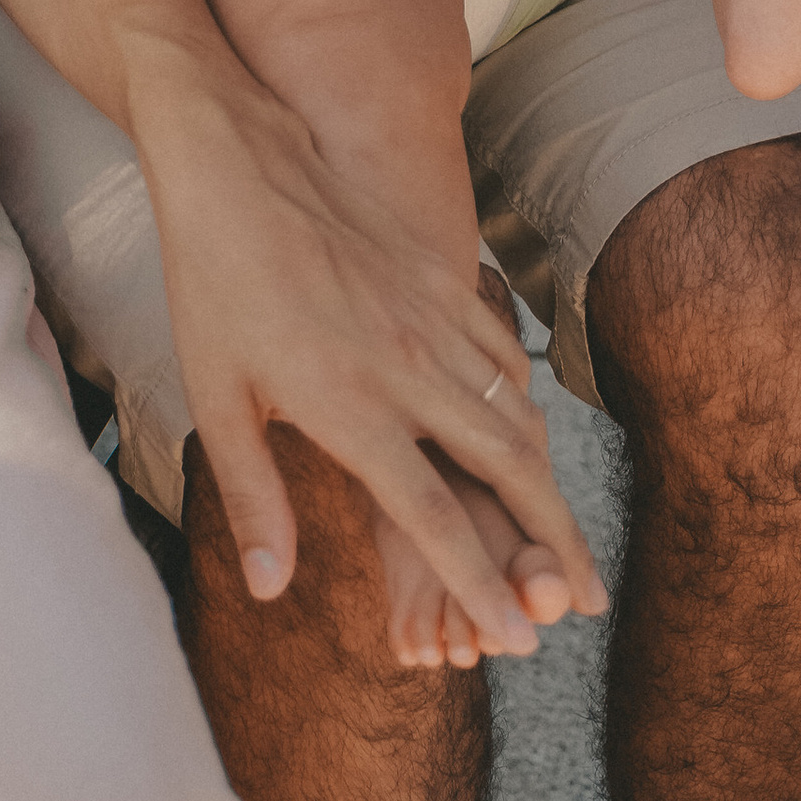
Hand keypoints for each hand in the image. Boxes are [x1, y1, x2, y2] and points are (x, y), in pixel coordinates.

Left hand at [132, 56, 606, 646]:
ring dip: (547, 482)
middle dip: (555, 545)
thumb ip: (253, 497)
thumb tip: (270, 591)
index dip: (480, 585)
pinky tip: (524, 433)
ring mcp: (432, 319)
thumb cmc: (214, 284)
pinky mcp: (439, 281)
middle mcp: (408, 367)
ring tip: (564, 536)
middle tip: (586, 601)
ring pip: (517, 415)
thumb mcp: (214, 398)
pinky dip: (525, 405)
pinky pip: (502, 355)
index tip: (516, 639)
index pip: (434, 517)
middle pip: (509, 471)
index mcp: (351, 406)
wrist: (238, 162)